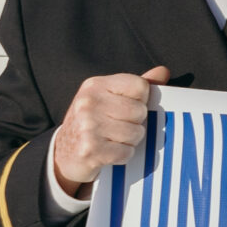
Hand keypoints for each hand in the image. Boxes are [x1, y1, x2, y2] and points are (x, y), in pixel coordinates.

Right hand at [52, 67, 171, 195]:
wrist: (64, 153)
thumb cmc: (93, 122)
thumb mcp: (109, 98)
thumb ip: (136, 86)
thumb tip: (163, 71)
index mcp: (95, 85)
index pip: (140, 86)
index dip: (141, 100)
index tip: (126, 107)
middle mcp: (88, 102)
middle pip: (140, 111)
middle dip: (135, 123)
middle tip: (117, 127)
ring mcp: (87, 125)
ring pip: (136, 133)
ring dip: (130, 141)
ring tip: (112, 139)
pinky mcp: (90, 149)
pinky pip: (127, 152)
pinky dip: (122, 156)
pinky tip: (109, 152)